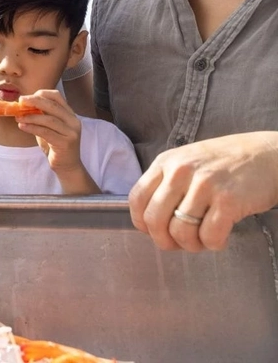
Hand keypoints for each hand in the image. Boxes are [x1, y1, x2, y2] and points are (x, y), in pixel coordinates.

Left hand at [14, 90, 82, 170]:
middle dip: (34, 101)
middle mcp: (73, 121)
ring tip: (18, 117)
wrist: (67, 166)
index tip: (26, 97)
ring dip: (31, 116)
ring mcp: (71, 132)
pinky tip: (22, 126)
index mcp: (69, 114)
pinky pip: (46, 132)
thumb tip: (22, 105)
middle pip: (52, 105)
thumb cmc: (55, 145)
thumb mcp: (48, 127)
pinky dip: (32, 128)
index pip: (57, 96)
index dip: (41, 94)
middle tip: (20, 101)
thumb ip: (40, 116)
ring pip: (49, 119)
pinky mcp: (66, 143)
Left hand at [129, 132, 277, 251]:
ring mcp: (204, 185)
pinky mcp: (228, 200)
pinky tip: (220, 237)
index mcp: (166, 162)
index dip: (142, 223)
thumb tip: (150, 219)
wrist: (268, 155)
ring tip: (202, 239)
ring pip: (180, 232)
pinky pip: (209, 236)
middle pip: (154, 220)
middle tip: (178, 244)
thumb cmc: (225, 162)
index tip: (153, 232)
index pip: (137, 199)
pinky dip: (213, 244)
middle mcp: (181, 171)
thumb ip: (167, 183)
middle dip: (164, 240)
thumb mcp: (187, 161)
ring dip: (191, 245)